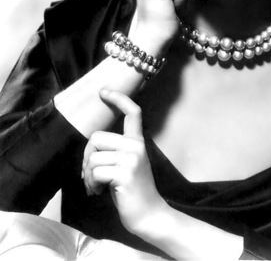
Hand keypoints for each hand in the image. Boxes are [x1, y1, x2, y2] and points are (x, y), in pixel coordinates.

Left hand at [82, 90, 166, 233]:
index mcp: (138, 141)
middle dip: (87, 157)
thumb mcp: (128, 163)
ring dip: (87, 175)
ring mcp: (131, 160)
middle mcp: (136, 146)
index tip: (103, 91)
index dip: (118, 98)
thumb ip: (115, 150)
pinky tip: (99, 192)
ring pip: (92, 157)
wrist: (149, 214)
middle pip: (96, 138)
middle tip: (91, 174)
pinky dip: (91, 184)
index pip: (132, 112)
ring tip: (96, 186)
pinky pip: (95, 172)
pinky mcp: (124, 174)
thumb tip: (90, 147)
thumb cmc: (133, 190)